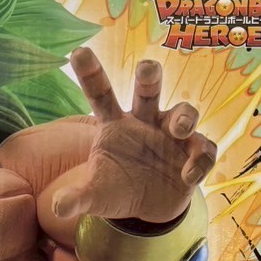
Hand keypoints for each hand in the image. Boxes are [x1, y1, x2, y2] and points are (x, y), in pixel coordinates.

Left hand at [53, 47, 217, 227]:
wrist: (146, 208)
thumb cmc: (116, 190)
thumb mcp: (94, 196)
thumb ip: (77, 198)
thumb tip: (57, 207)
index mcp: (115, 124)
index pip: (101, 94)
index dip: (91, 73)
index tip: (77, 51)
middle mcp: (145, 121)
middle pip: (148, 90)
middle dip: (149, 76)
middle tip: (147, 69)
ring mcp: (172, 136)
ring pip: (184, 112)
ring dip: (184, 117)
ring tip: (179, 130)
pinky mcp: (194, 154)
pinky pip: (203, 149)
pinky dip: (199, 160)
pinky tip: (187, 176)